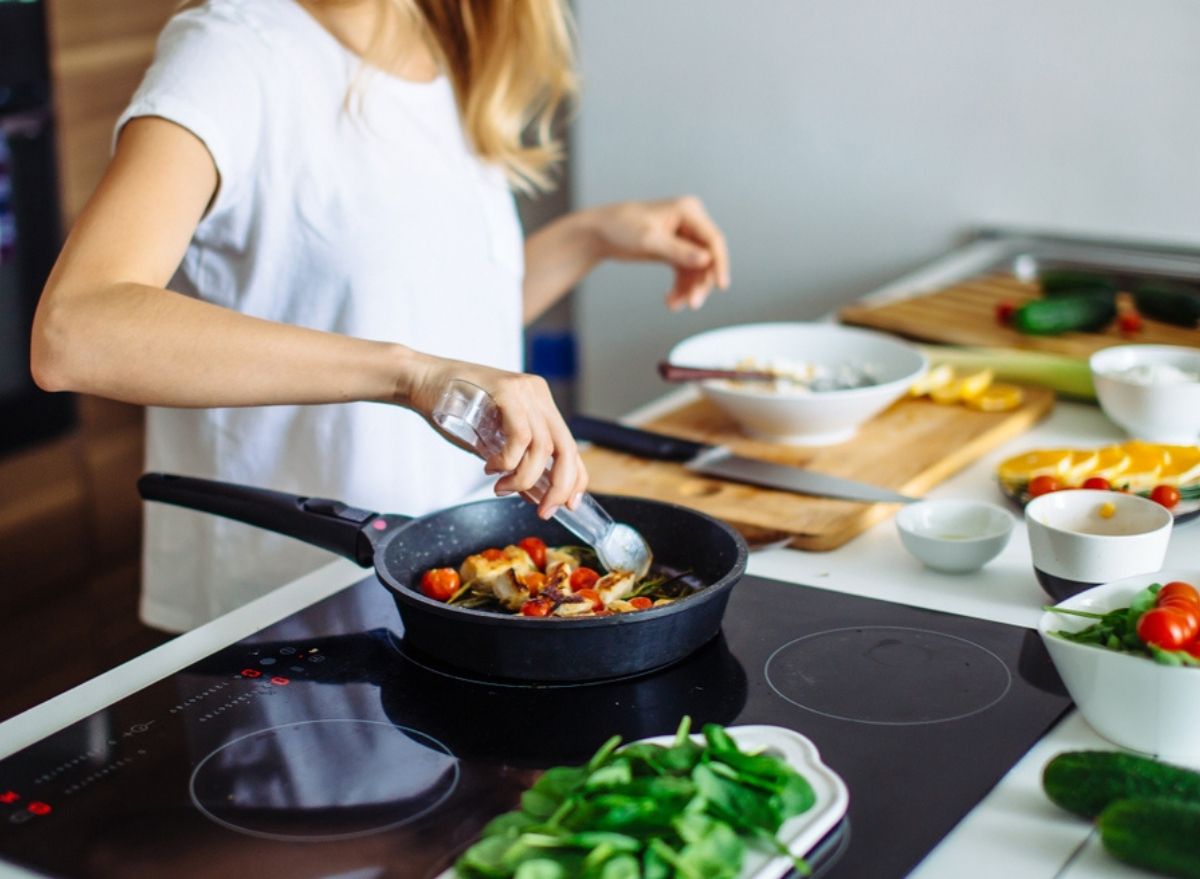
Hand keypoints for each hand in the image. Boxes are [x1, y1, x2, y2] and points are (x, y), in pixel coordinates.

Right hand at [405, 354, 586, 518]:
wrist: (419, 380)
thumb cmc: (451, 409)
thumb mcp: (490, 442)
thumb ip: (515, 463)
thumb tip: (535, 495)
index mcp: (540, 404)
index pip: (570, 446)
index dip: (575, 479)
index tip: (567, 505)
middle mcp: (538, 395)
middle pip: (566, 448)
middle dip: (559, 487)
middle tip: (543, 510)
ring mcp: (524, 390)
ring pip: (543, 447)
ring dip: (524, 478)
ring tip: (501, 487)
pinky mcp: (506, 390)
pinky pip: (520, 436)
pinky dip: (509, 461)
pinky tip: (491, 468)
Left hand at [588, 196, 729, 310]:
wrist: (600, 232)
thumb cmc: (621, 227)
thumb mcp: (649, 239)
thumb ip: (677, 250)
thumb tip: (706, 260)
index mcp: (688, 210)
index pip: (713, 239)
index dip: (720, 263)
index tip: (721, 286)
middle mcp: (690, 223)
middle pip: (708, 257)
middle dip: (700, 282)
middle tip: (692, 304)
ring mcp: (684, 238)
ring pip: (697, 270)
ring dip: (689, 289)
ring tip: (674, 305)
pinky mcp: (675, 251)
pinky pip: (685, 274)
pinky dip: (680, 289)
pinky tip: (670, 301)